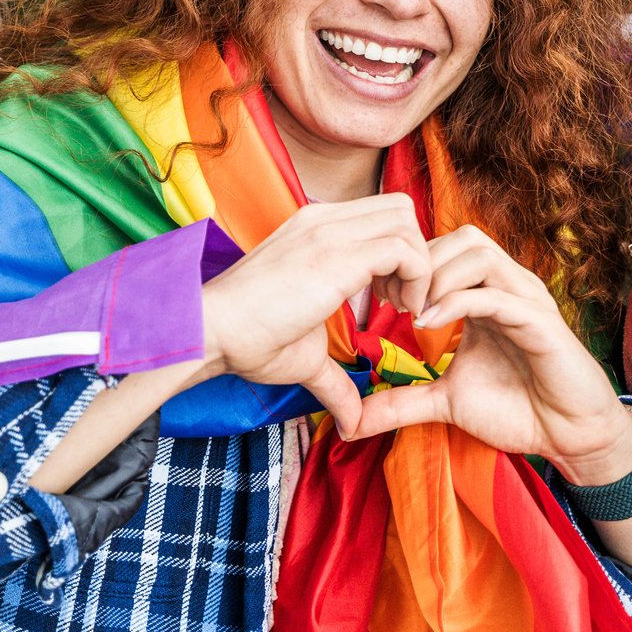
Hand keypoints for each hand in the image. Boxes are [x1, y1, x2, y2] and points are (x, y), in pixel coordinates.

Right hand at [198, 195, 432, 435]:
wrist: (213, 331)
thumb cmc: (249, 340)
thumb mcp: (306, 351)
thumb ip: (336, 377)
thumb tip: (352, 423)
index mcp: (315, 227)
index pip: (381, 214)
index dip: (397, 253)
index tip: (388, 297)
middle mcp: (324, 218)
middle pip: (401, 208)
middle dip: (414, 251)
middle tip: (400, 299)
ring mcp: (331, 231)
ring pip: (407, 222)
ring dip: (418, 266)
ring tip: (400, 308)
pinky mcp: (339, 255)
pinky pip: (405, 248)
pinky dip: (417, 279)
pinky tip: (398, 312)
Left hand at [352, 226, 631, 477]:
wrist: (570, 437)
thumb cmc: (517, 409)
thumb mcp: (446, 402)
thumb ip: (403, 402)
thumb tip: (353, 421)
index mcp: (487, 294)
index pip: (446, 247)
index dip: (409, 263)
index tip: (380, 297)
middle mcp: (509, 287)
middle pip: (462, 237)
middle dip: (420, 262)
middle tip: (393, 300)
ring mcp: (527, 301)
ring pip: (480, 252)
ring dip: (439, 275)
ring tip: (414, 310)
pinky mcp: (542, 324)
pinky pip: (498, 295)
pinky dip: (458, 302)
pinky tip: (429, 325)